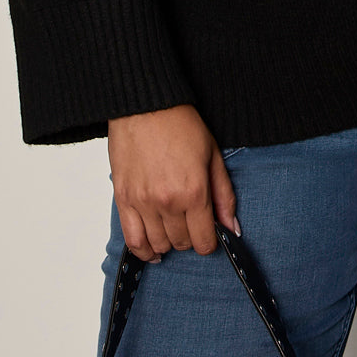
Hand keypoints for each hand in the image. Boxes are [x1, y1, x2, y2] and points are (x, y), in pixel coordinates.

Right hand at [107, 105, 239, 260]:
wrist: (145, 106)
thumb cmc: (180, 125)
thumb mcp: (213, 156)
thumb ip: (224, 196)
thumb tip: (232, 228)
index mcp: (194, 192)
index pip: (204, 241)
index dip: (209, 242)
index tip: (209, 235)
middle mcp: (168, 202)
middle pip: (181, 243)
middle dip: (190, 238)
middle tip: (191, 224)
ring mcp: (143, 202)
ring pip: (157, 244)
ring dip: (168, 243)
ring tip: (172, 231)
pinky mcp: (123, 199)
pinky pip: (132, 239)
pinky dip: (142, 250)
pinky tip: (151, 249)